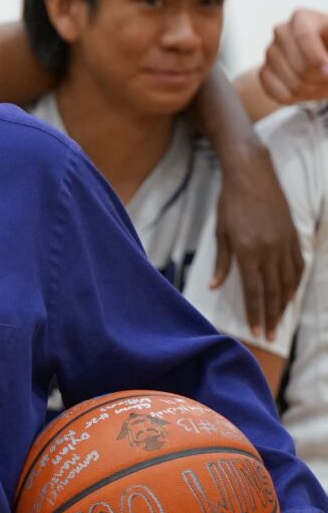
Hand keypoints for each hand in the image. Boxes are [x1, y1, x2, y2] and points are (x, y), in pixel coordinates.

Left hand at [211, 140, 302, 339]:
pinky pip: (298, 267)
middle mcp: (270, 251)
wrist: (253, 175)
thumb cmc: (229, 203)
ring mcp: (285, 244)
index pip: (252, 291)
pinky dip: (295, 284)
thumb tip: (215, 286)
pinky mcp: (294, 237)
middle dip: (271, 316)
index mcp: (248, 252)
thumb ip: (220, 262)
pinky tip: (291, 295)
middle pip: (272, 291)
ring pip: (288, 282)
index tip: (256, 331)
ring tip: (280, 321)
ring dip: (284, 304)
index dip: (254, 312)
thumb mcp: (220, 233)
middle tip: (270, 336)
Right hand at [258, 8, 327, 104]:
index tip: (327, 72)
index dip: (317, 58)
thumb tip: (324, 67)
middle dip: (320, 78)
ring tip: (321, 83)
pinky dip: (298, 98)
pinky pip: (282, 95)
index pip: (305, 36)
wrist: (318, 57)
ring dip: (313, 90)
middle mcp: (282, 32)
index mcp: (302, 18)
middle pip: (300, 65)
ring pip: (293, 83)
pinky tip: (307, 89)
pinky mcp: (264, 73)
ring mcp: (270, 53)